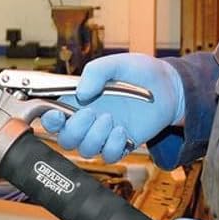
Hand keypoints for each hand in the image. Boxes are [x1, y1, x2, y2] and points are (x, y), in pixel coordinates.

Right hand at [42, 54, 184, 162]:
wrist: (169, 87)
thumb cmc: (141, 72)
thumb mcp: (117, 63)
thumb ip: (96, 72)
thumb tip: (81, 94)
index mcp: (79, 100)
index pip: (53, 117)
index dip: (49, 120)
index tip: (57, 114)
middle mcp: (88, 120)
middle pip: (65, 140)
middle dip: (75, 129)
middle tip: (92, 113)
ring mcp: (104, 134)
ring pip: (85, 150)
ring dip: (95, 136)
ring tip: (110, 119)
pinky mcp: (121, 144)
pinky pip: (108, 155)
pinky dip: (113, 145)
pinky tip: (123, 130)